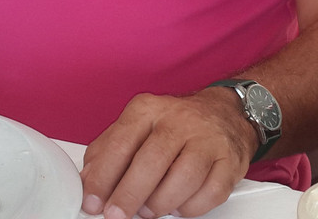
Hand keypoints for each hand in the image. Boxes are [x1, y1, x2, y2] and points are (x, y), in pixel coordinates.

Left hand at [80, 88, 255, 218]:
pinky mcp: (230, 160)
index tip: (93, 201)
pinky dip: (190, 208)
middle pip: (152, 161)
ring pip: (183, 179)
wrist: (224, 113)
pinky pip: (210, 193)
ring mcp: (207, 139)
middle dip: (129, 195)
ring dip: (160, 204)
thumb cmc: (174, 124)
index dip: (103, 177)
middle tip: (117, 215)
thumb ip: (108, 150)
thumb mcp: (136, 126)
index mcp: (148, 109)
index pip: (121, 143)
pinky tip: (179, 204)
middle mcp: (179, 120)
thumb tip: (87, 180)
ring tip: (149, 210)